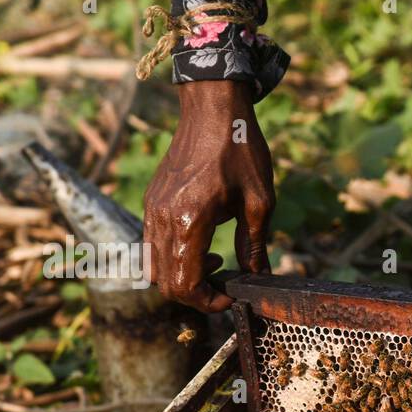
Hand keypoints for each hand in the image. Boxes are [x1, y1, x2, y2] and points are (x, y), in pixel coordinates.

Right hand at [143, 80, 274, 311]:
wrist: (213, 109)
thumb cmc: (240, 151)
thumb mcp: (259, 202)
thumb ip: (254, 246)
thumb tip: (258, 278)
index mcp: (190, 221)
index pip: (186, 284)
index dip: (208, 302)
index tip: (229, 298)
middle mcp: (163, 219)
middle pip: (166, 283)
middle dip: (195, 296)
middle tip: (224, 286)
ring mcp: (152, 210)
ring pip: (155, 267)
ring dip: (182, 277)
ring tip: (216, 263)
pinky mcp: (151, 202)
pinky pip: (152, 245)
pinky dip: (173, 258)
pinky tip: (202, 244)